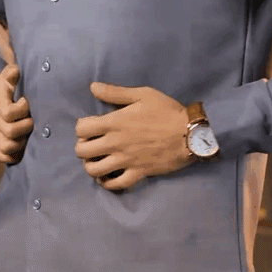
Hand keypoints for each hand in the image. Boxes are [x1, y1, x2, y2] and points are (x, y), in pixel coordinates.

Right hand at [0, 64, 33, 163]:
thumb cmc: (6, 85)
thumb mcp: (8, 75)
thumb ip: (11, 73)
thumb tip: (15, 71)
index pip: (8, 113)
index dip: (21, 109)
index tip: (26, 101)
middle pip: (10, 132)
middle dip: (26, 126)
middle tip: (32, 119)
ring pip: (6, 147)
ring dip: (21, 143)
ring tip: (29, 134)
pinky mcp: (0, 141)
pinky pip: (2, 156)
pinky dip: (12, 157)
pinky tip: (22, 150)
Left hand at [75, 82, 194, 190]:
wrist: (190, 134)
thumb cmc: (167, 111)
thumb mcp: (142, 94)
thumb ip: (115, 93)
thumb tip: (93, 87)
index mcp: (114, 123)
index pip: (81, 129)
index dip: (81, 127)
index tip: (89, 126)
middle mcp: (115, 143)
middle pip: (82, 152)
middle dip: (82, 147)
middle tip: (91, 143)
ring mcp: (125, 161)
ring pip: (94, 171)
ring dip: (91, 165)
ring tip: (97, 159)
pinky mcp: (137, 173)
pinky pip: (115, 184)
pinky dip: (107, 182)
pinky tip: (107, 176)